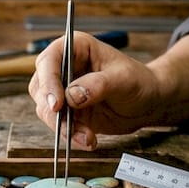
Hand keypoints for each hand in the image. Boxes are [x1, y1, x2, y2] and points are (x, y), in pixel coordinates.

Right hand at [28, 31, 163, 149]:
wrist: (147, 103)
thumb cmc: (138, 81)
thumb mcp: (123, 80)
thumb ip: (98, 85)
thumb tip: (72, 95)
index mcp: (76, 48)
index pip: (49, 60)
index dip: (49, 81)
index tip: (57, 104)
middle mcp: (64, 67)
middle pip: (41, 87)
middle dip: (54, 111)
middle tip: (70, 127)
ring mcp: (63, 90)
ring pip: (46, 110)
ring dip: (63, 127)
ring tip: (87, 137)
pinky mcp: (67, 110)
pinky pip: (58, 125)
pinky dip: (71, 135)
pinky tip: (88, 139)